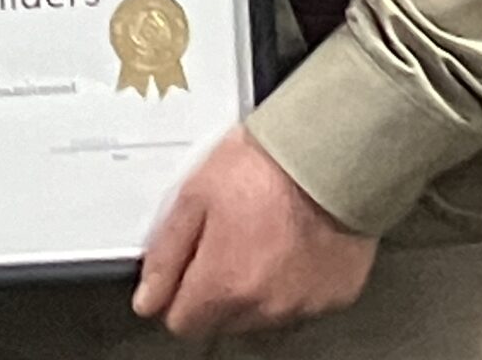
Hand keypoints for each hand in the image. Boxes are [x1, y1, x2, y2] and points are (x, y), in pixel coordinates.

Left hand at [133, 126, 376, 337]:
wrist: (326, 157)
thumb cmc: (261, 168)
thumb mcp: (194, 196)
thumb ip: (167, 253)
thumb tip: (149, 295)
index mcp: (225, 286)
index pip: (182, 323)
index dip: (173, 294)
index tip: (179, 270)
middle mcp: (265, 308)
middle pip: (221, 321)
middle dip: (213, 290)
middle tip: (222, 239)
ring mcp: (303, 306)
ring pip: (260, 315)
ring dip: (251, 288)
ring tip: (257, 236)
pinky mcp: (333, 297)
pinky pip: (299, 303)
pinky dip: (289, 282)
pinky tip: (289, 244)